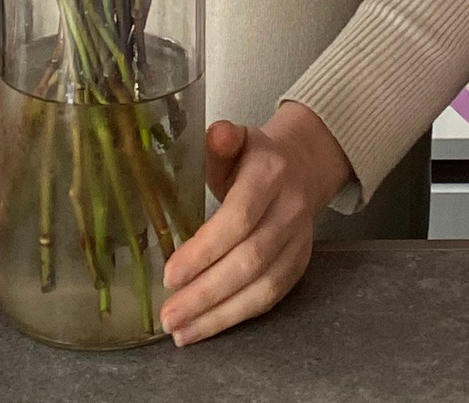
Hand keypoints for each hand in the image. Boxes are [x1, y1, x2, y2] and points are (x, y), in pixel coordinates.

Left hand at [159, 99, 350, 346]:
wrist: (300, 168)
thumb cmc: (252, 158)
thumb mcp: (235, 139)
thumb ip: (222, 139)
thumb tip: (217, 135)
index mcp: (270, 173)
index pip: (239, 218)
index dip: (205, 250)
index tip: (170, 274)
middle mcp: (289, 210)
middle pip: (248, 260)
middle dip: (205, 293)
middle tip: (169, 314)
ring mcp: (298, 241)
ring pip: (261, 287)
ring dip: (218, 315)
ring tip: (181, 332)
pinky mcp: (299, 266)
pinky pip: (269, 299)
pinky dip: (235, 317)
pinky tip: (205, 328)